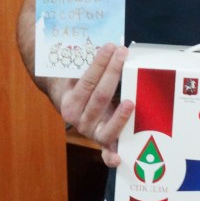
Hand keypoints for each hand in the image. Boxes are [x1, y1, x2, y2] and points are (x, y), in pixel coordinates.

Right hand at [55, 43, 133, 166]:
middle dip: (113, 74)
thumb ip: (90, 62)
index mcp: (69, 102)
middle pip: (100, 98)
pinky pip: (107, 152)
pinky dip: (111, 157)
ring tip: (131, 102)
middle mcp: (78, 120)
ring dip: (120, 116)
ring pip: (106, 126)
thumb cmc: (79, 83)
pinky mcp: (104, 142)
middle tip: (123, 55)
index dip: (100, 63)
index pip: (88, 81)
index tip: (111, 47)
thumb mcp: (78, 72)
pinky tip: (118, 158)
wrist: (68, 102)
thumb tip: (107, 42)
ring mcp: (91, 133)